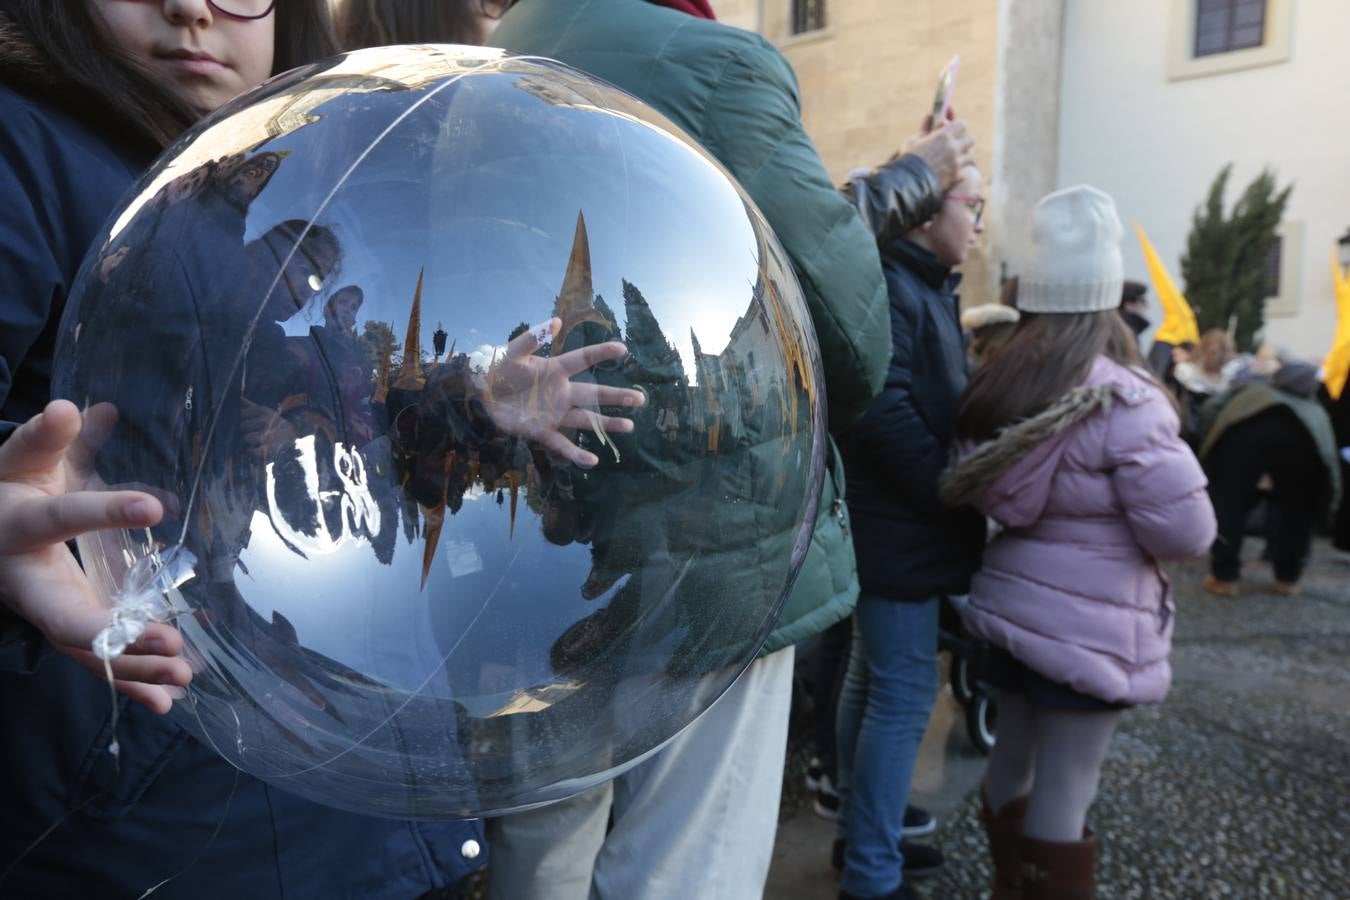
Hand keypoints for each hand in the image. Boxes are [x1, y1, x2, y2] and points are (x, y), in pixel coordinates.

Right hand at [0, 401, 191, 713]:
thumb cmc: (5, 488)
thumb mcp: (19, 458)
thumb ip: (45, 437)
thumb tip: (73, 408)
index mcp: (15, 528)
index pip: (61, 518)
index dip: (104, 510)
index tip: (155, 505)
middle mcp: (25, 582)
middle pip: (65, 614)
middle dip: (113, 634)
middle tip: (169, 643)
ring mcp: (42, 611)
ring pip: (83, 649)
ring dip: (132, 666)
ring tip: (183, 677)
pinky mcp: (61, 627)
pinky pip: (93, 661)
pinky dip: (127, 683)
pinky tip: (167, 704)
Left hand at [240, 398, 299, 456]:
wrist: (292, 437)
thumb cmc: (275, 423)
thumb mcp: (266, 413)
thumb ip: (252, 407)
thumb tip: (240, 398)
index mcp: (263, 412)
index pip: (243, 414)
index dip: (245, 419)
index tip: (250, 421)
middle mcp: (265, 421)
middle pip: (243, 426)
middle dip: (246, 430)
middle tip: (253, 432)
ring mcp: (268, 435)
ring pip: (247, 438)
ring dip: (249, 440)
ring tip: (254, 440)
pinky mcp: (270, 448)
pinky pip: (253, 451)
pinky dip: (252, 451)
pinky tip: (254, 449)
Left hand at [484, 319, 645, 466]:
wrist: (482, 394)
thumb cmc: (499, 369)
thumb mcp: (512, 353)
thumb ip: (532, 338)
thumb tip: (555, 321)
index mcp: (555, 370)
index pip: (583, 359)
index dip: (601, 353)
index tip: (623, 349)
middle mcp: (561, 392)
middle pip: (594, 394)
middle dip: (617, 396)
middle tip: (641, 399)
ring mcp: (554, 413)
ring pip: (586, 419)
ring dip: (607, 423)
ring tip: (629, 426)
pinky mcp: (542, 431)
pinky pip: (562, 444)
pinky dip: (576, 454)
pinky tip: (593, 461)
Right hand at [902, 117, 974, 191]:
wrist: (908, 182)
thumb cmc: (909, 159)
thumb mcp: (914, 140)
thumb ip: (925, 127)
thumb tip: (929, 115)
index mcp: (944, 136)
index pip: (962, 124)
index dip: (958, 126)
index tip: (953, 129)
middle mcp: (954, 148)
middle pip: (971, 139)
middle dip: (965, 140)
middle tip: (957, 143)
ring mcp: (957, 162)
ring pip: (970, 154)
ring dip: (964, 154)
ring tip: (955, 157)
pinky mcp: (956, 175)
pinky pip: (965, 169)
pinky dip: (960, 168)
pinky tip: (952, 169)